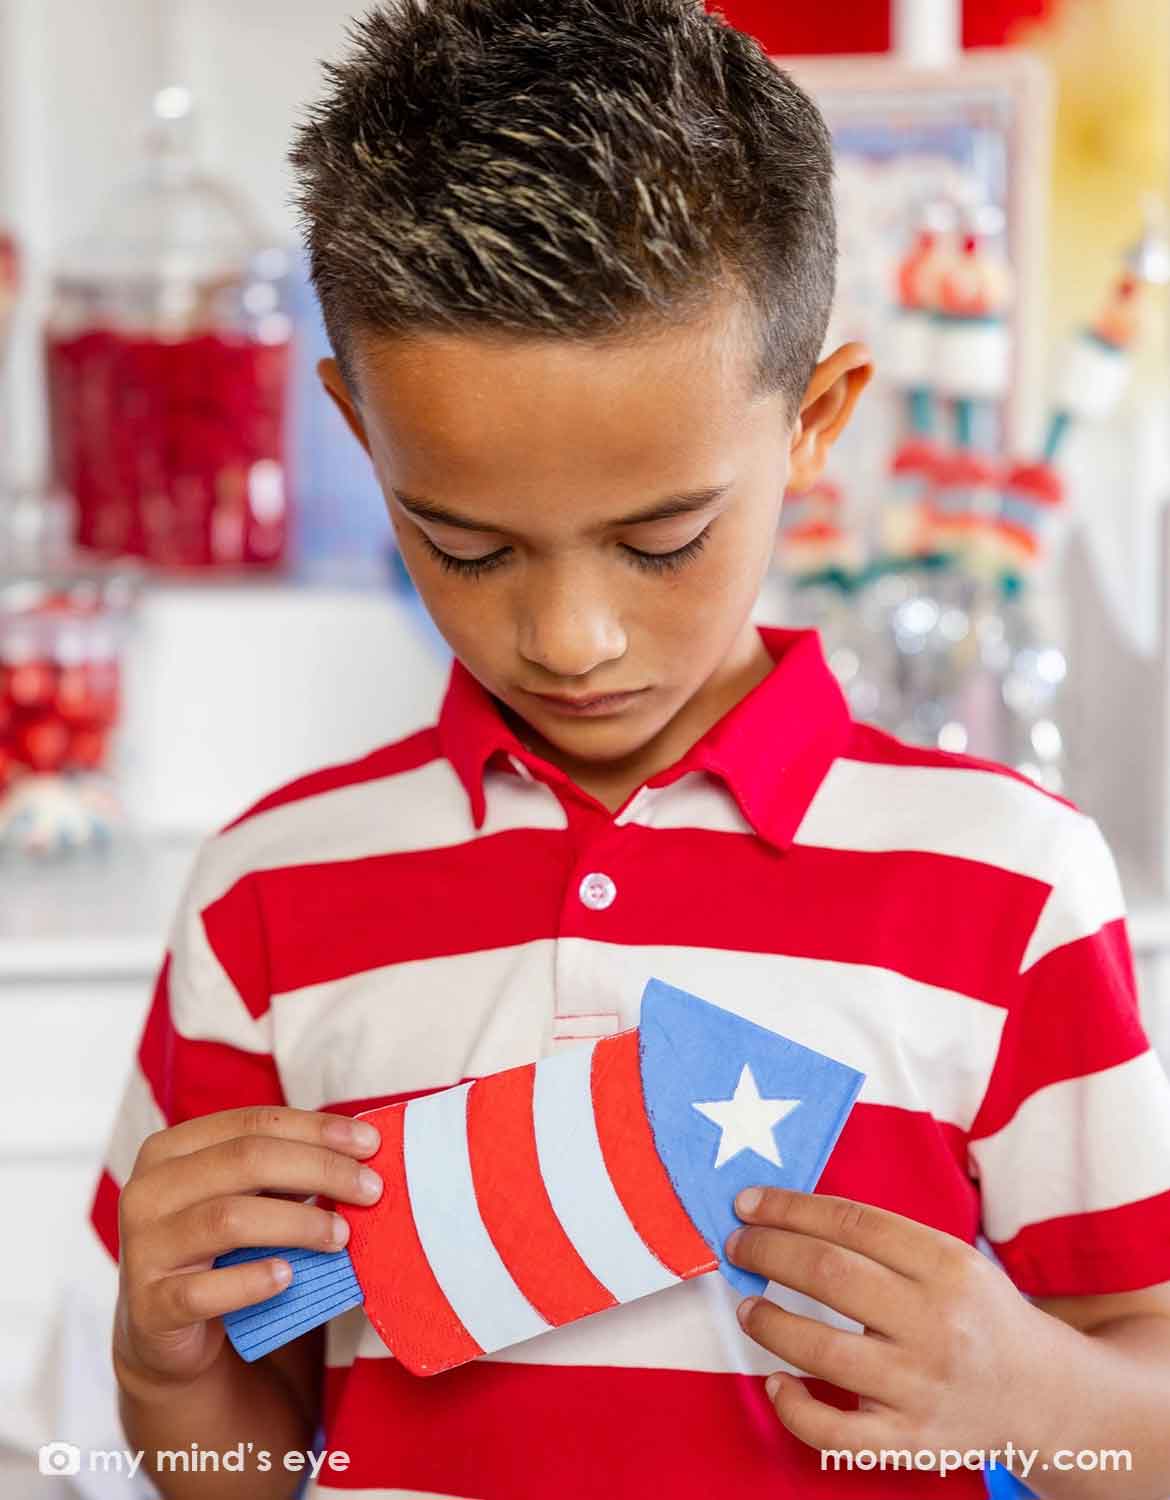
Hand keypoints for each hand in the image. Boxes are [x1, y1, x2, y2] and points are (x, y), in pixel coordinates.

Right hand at [114, 1106, 383, 1395]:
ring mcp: (142, 1249)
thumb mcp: (245, 1197)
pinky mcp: (148, 1307)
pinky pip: (204, 1291)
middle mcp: (147, 1191)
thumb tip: (360, 1153)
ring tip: (342, 1235)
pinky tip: (288, 1276)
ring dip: (298, 1223)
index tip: (371, 1144)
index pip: (254, 1122)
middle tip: (372, 1190)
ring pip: (229, 1218)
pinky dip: (252, 1281)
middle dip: (319, 1169)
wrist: (163, 1329)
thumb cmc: (217, 1246)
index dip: (317, 1129)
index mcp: (170, 1149)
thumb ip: (285, 1171)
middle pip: (246, 1160)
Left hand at [727, 1186, 1053, 1460]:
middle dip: (768, 1253)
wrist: (1042, 1394)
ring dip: (769, 1323)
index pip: (852, 1222)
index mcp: (947, 1265)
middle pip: (830, 1275)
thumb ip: (881, 1238)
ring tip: (748, 1307)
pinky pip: (836, 1433)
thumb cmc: (976, 1312)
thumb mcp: (950, 1258)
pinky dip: (794, 1408)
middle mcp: (937, 1324)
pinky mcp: (912, 1441)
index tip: (749, 1203)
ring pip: (824, 1351)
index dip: (790, 1209)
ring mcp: (923, 1387)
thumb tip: (788, 1216)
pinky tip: (776, 1382)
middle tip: (738, 1246)